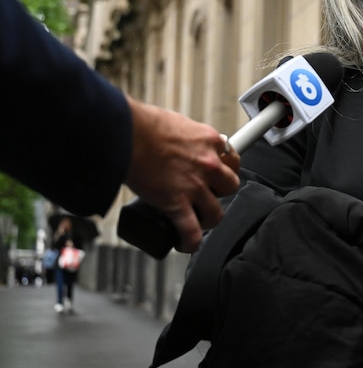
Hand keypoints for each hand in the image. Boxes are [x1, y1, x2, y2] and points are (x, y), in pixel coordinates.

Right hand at [124, 96, 240, 251]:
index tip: (217, 174)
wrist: (125, 133)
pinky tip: (184, 244)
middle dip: (220, 193)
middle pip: (230, 186)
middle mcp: (208, 164)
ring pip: (216, 213)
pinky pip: (191, 231)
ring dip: (208, 219)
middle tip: (206, 195)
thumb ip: (188, 137)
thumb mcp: (178, 123)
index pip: (232, 159)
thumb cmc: (144, 124)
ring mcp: (194, 185)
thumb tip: (181, 143)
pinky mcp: (176, 203)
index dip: (225, 169)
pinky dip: (190, 242)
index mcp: (210, 141)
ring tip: (198, 221)